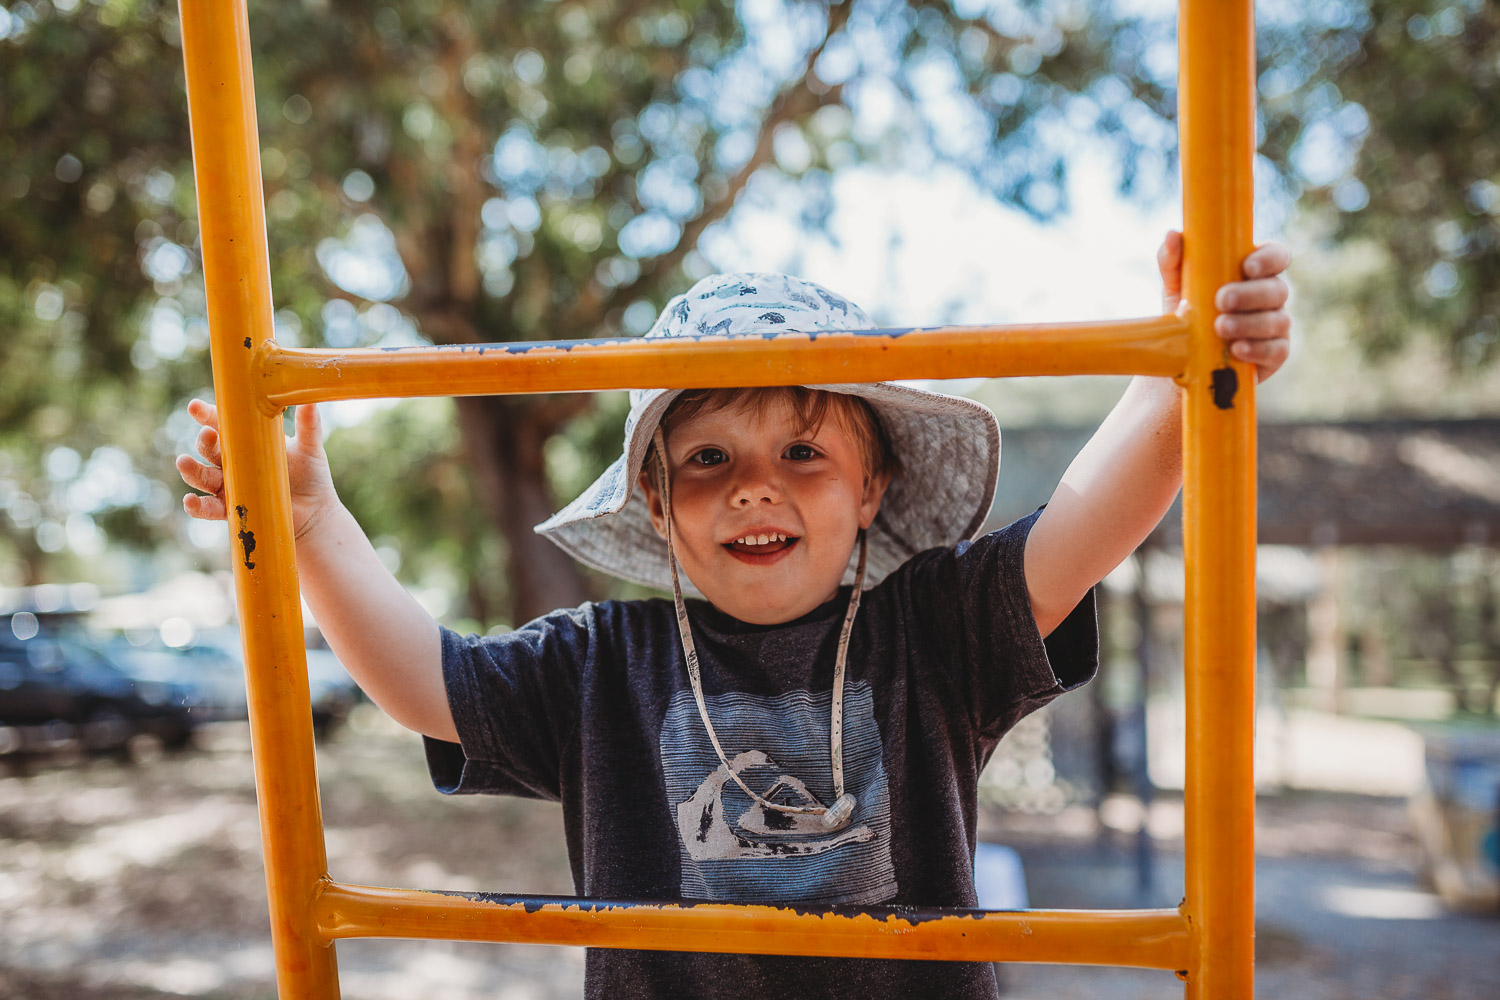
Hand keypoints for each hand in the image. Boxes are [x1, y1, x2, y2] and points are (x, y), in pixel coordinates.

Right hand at [176, 399, 339, 539]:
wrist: (316, 510)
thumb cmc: (310, 474)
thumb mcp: (310, 447)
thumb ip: (308, 424)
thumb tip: (310, 399)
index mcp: (245, 441)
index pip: (221, 424)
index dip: (206, 415)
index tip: (195, 406)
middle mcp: (232, 462)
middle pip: (209, 449)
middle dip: (204, 442)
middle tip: (208, 435)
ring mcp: (229, 486)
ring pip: (202, 477)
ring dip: (191, 470)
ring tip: (184, 463)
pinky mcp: (232, 509)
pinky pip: (208, 509)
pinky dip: (196, 506)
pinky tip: (190, 501)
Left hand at [1158, 231, 1291, 382]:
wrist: (1181, 360)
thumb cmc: (1186, 313)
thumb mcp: (1174, 286)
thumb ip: (1172, 261)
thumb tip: (1171, 235)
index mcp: (1253, 273)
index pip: (1276, 256)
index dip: (1269, 259)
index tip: (1248, 266)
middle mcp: (1270, 296)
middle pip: (1277, 289)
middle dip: (1250, 295)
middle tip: (1222, 300)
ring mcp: (1275, 326)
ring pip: (1278, 320)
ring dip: (1250, 324)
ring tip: (1220, 327)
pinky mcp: (1273, 354)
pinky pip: (1277, 351)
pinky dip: (1258, 350)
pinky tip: (1238, 349)